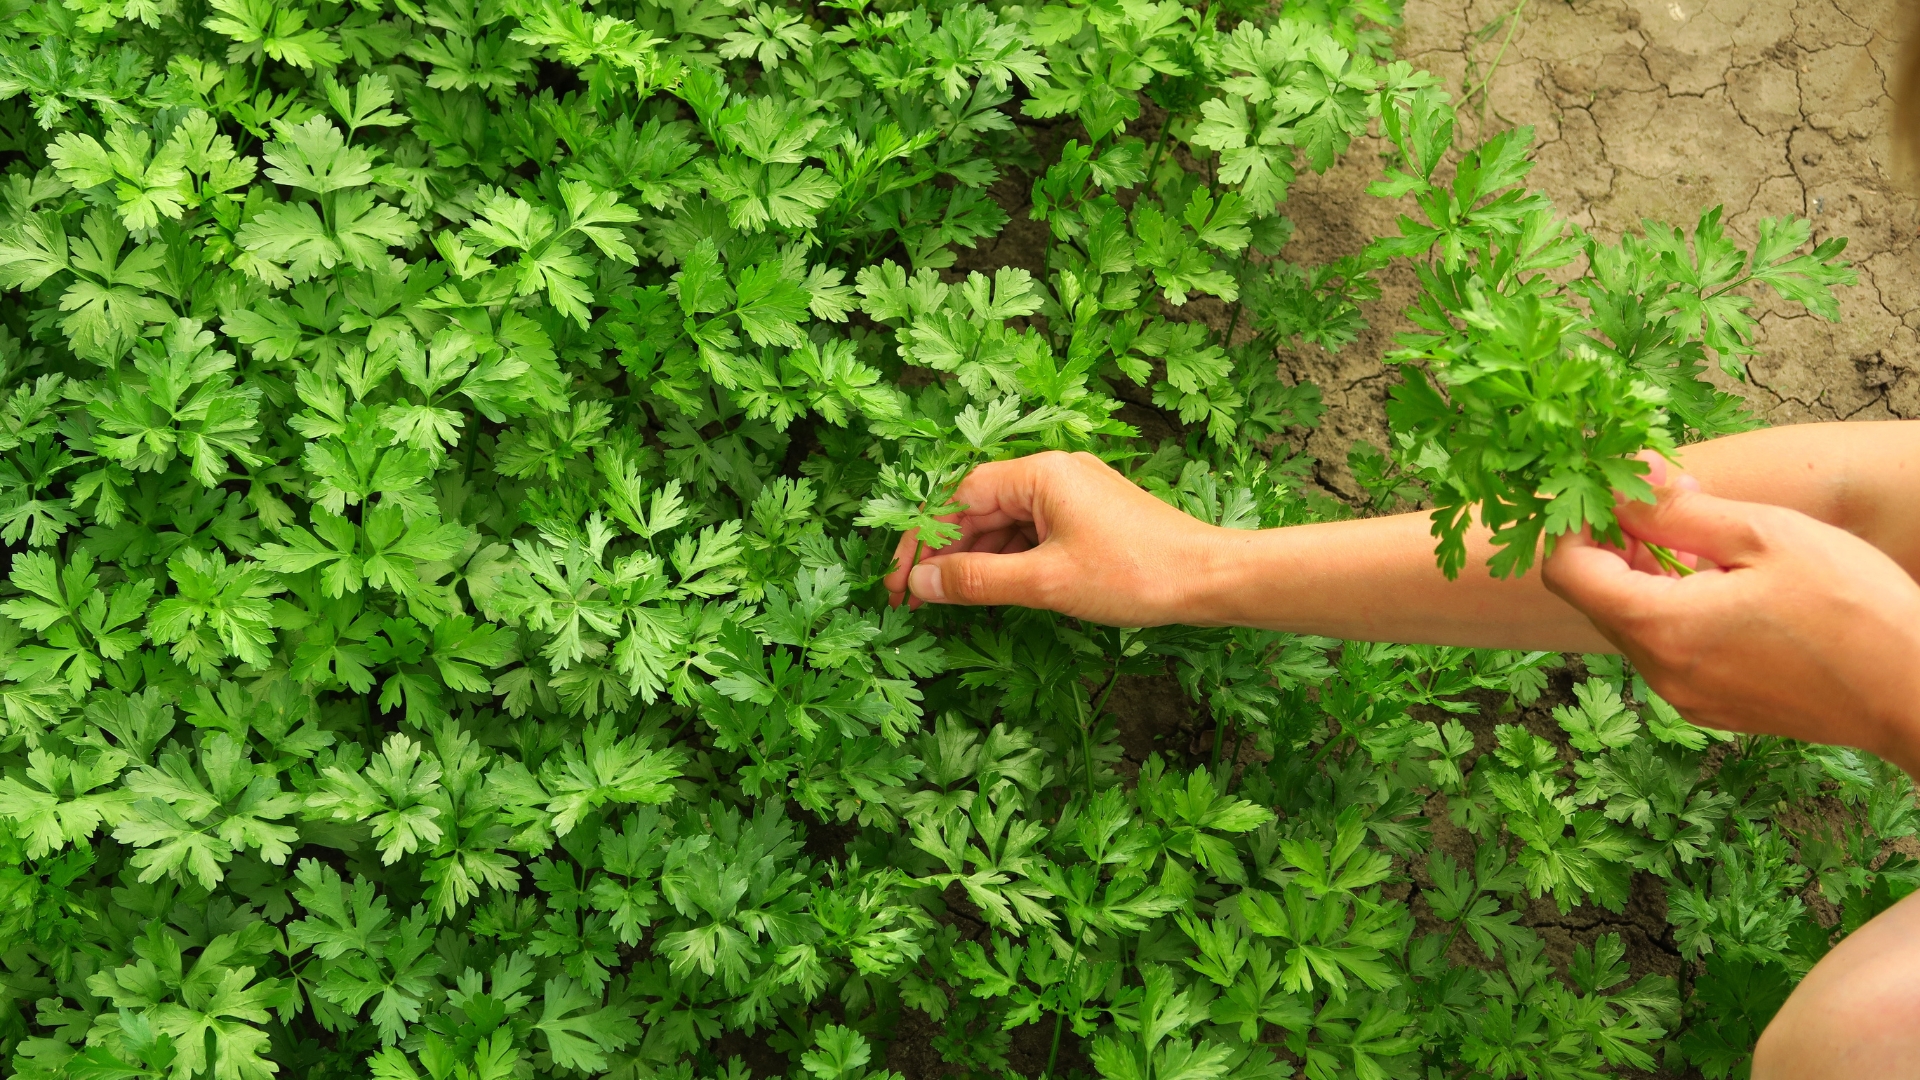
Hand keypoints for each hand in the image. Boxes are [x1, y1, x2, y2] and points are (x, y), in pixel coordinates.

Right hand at [883, 451, 1220, 625]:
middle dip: (944, 553)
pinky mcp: (1089, 519)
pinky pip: (1032, 535)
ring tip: (946, 601)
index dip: (922, 540)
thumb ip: (976, 581)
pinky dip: (1007, 562)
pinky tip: (992, 591)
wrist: (1210, 579)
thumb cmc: (1135, 573)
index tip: (899, 581)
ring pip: (1005, 524)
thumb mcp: (1044, 582)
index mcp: (1040, 473)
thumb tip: (920, 583)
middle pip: (978, 509)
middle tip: (913, 599)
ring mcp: (1074, 496)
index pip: (958, 498)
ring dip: (974, 561)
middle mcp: (1054, 474)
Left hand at [1542, 458, 1919, 774]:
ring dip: (1652, 574)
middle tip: (1678, 503)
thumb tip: (1622, 481)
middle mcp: (1659, 673)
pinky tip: (1729, 584)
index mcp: (1661, 629)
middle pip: (1598, 597)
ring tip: (1714, 540)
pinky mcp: (1713, 706)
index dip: (1579, 524)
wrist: (1915, 693)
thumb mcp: (1763, 536)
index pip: (1566, 572)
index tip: (1619, 492)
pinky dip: (1677, 608)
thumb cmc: (1853, 608)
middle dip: (1622, 542)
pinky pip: (1668, 648)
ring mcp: (1685, 696)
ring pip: (1634, 622)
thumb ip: (1675, 511)